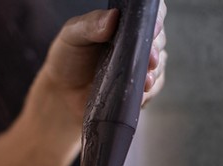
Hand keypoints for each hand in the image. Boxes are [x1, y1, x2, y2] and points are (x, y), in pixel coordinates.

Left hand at [32, 3, 166, 124]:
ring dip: (155, 72)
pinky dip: (150, 90)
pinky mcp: (138, 89)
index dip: (155, 19)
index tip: (152, 28)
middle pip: (158, 40)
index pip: (149, 13)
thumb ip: (90, 24)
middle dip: (155, 49)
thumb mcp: (73, 35)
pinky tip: (142, 92)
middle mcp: (135, 44)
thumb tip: (112, 17)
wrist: (63, 94)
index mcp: (123, 24)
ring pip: (158, 65)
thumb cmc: (68, 60)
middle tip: (149, 58)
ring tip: (145, 79)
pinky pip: (153, 88)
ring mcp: (138, 67)